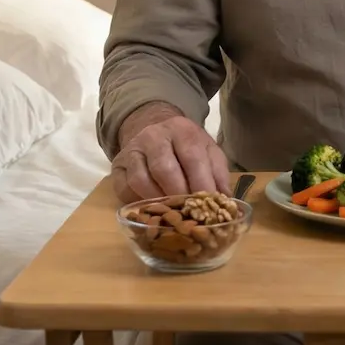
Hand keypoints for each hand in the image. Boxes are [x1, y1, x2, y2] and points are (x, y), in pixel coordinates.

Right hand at [111, 102, 230, 202]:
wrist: (155, 130)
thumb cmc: (187, 148)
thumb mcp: (208, 152)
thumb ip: (218, 174)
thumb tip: (226, 202)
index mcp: (182, 130)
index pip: (192, 157)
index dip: (201, 183)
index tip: (209, 205)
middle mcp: (154, 136)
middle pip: (164, 168)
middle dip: (179, 195)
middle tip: (190, 214)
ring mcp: (133, 150)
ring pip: (141, 180)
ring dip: (157, 201)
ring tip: (172, 214)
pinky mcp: (118, 165)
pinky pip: (123, 188)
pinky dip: (137, 203)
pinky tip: (152, 209)